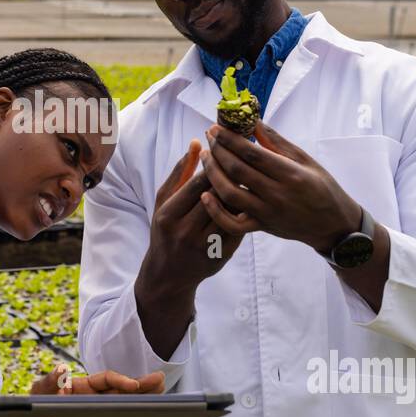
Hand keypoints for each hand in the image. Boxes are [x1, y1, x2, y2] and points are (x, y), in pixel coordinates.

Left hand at [29, 367, 164, 416]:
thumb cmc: (36, 406)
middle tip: (162, 381)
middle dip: (142, 386)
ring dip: (143, 402)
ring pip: (125, 406)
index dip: (120, 381)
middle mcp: (94, 398)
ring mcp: (99, 414)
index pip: (106, 380)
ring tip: (162, 398)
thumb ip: (49, 382)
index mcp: (83, 386)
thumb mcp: (39, 392)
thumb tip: (61, 370)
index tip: (134, 384)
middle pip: (122, 391)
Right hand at [134, 142, 253, 358]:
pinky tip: (251, 200)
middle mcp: (185, 232)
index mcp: (169, 215)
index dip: (214, 165)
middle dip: (232, 176)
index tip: (226, 151)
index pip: (197, 184)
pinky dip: (245, 213)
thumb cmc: (165, 229)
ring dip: (242, 193)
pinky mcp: (221, 256)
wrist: (169, 273)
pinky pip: (238, 229)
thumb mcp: (164, 200)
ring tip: (251, 177)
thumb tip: (197, 143)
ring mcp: (204, 247)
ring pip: (231, 212)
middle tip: (246, 160)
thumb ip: (180, 172)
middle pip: (217, 197)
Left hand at [200, 121, 362, 253]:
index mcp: (290, 173)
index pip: (251, 153)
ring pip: (230, 193)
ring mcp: (267, 213)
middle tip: (209, 136)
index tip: (216, 127)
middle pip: (237, 170)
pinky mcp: (262, 227)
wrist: (333, 225)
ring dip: (212, 174)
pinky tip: (205, 195)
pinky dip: (216, 211)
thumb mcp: (305, 160)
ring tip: (206, 157)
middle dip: (218, 150)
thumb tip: (253, 121)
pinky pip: (233, 223)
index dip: (230, 139)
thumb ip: (277, 142)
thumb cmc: (322, 187)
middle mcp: (277, 194)